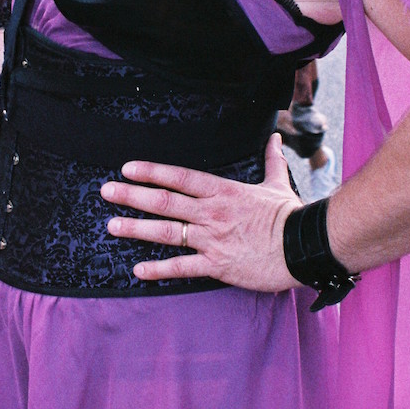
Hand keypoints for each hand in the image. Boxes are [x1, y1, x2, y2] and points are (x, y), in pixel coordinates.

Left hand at [102, 132, 302, 291]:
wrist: (304, 247)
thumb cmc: (290, 215)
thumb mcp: (277, 184)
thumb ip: (270, 160)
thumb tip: (274, 138)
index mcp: (223, 191)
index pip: (179, 177)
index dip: (151, 171)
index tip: (127, 168)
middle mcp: (211, 213)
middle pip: (164, 202)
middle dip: (131, 195)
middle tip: (105, 191)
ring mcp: (211, 239)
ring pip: (165, 232)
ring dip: (135, 229)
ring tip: (111, 226)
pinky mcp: (217, 265)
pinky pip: (182, 268)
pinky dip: (158, 270)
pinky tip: (138, 270)